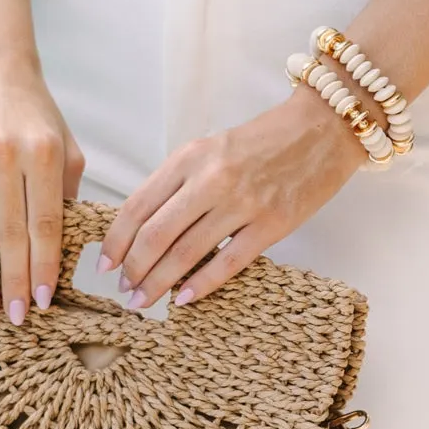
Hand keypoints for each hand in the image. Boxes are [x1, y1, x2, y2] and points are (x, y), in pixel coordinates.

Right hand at [0, 55, 83, 320]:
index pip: (44, 226)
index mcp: (41, 153)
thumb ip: (66, 193)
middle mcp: (1, 154)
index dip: (43, 268)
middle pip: (8, 235)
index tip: (43, 302)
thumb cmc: (34, 113)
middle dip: (13, 282)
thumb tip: (67, 250)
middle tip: (16, 318)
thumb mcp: (65, 145)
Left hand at [101, 86, 364, 309]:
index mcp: (190, 157)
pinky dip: (201, 285)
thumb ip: (180, 182)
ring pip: (186, 253)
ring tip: (144, 300)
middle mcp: (211, 179)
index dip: (116, 239)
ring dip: (159, 282)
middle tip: (123, 290)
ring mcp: (242, 203)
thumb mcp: (211, 148)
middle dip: (134, 268)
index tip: (105, 263)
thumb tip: (147, 228)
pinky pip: (227, 263)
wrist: (324, 128)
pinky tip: (183, 299)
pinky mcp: (272, 225)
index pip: (138, 205)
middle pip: (156, 234)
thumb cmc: (265, 140)